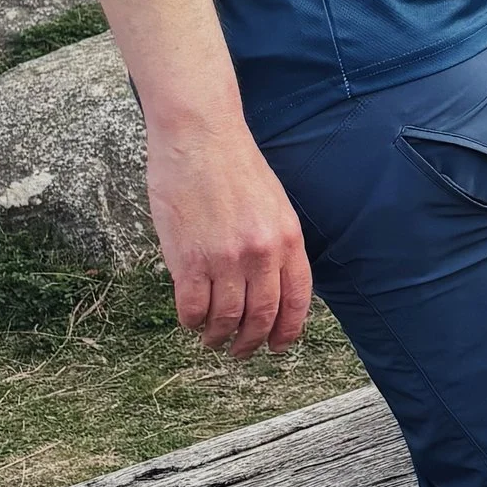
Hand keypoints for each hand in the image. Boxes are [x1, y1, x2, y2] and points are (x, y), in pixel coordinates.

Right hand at [144, 112, 313, 356]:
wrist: (199, 135)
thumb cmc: (233, 164)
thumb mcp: (274, 204)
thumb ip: (276, 244)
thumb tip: (271, 285)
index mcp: (287, 239)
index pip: (296, 301)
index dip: (287, 331)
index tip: (277, 346)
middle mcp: (261, 253)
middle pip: (261, 317)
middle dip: (251, 343)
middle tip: (240, 351)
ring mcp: (225, 259)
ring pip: (226, 318)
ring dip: (218, 336)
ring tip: (211, 338)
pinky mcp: (190, 259)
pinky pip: (192, 307)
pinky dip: (191, 321)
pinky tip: (190, 319)